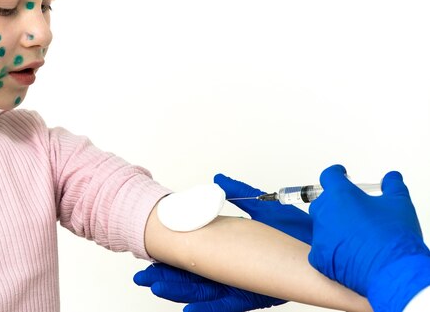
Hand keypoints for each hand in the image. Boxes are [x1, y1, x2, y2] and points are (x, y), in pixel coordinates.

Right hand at [134, 173, 311, 311]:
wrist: (335, 249)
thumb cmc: (305, 231)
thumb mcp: (265, 207)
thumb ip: (239, 194)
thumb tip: (217, 180)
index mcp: (234, 251)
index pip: (197, 257)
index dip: (173, 258)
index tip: (152, 256)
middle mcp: (236, 271)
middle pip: (195, 277)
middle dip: (167, 277)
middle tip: (143, 276)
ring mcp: (246, 284)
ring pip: (205, 292)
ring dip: (180, 291)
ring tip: (156, 286)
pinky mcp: (260, 295)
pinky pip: (230, 304)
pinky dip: (209, 307)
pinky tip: (189, 309)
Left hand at [308, 164, 429, 311]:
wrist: (393, 272)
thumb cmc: (394, 237)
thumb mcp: (399, 203)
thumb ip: (392, 186)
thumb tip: (391, 178)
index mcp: (340, 195)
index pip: (329, 176)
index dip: (336, 174)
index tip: (340, 174)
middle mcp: (324, 213)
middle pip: (323, 202)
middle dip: (336, 204)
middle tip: (354, 211)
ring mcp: (319, 235)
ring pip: (322, 227)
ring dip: (334, 228)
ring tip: (357, 237)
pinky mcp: (318, 257)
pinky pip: (320, 250)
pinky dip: (332, 251)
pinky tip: (349, 254)